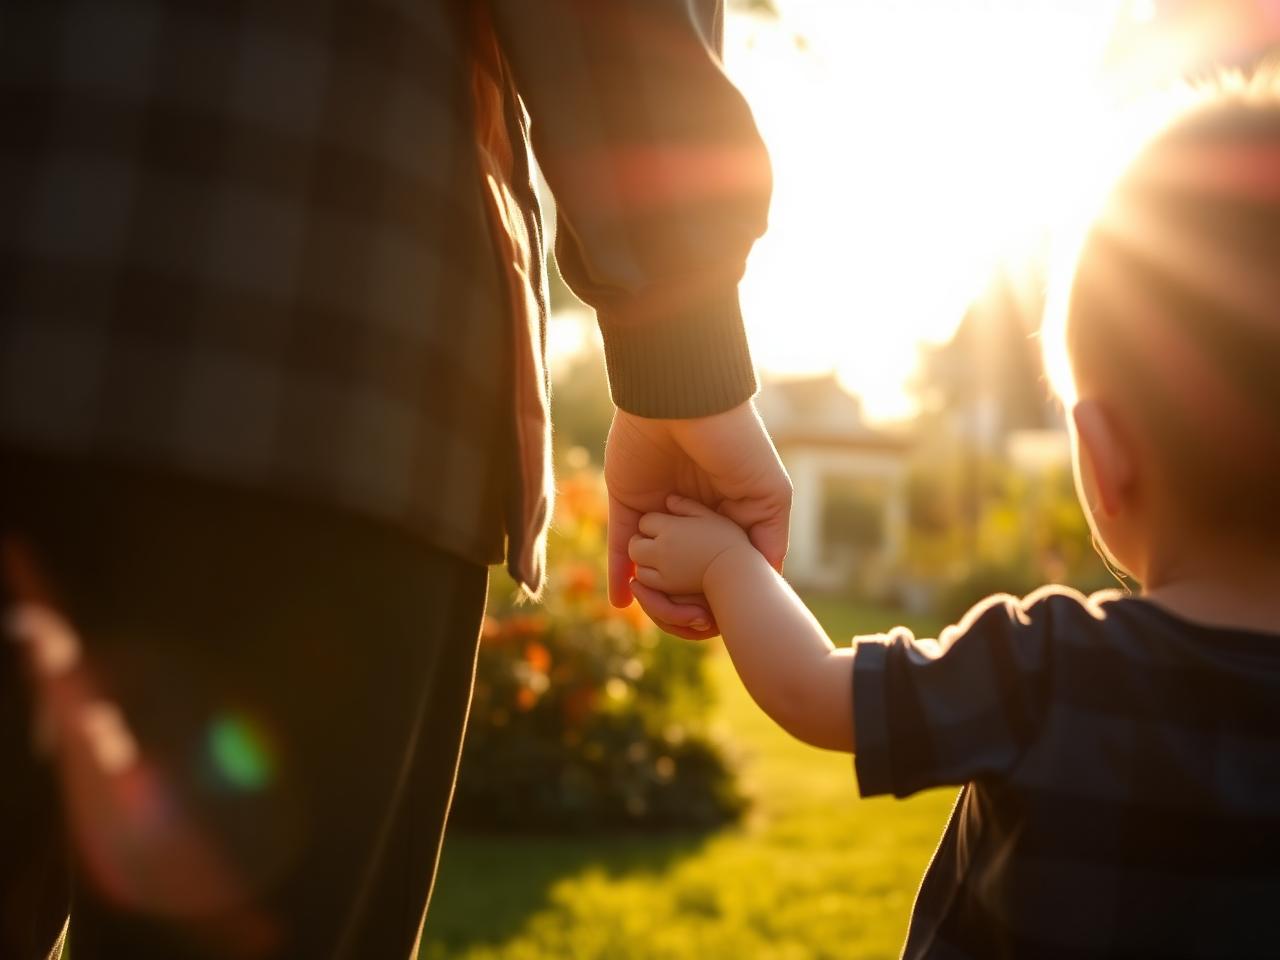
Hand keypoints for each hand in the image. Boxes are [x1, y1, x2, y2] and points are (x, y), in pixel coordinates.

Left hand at [604, 401, 790, 637]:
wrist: (684, 401)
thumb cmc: (735, 444)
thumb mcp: (769, 492)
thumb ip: (769, 535)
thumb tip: (771, 580)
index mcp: (727, 511)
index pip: (724, 561)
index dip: (725, 590)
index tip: (724, 619)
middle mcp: (691, 513)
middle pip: (686, 568)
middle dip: (686, 598)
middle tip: (689, 626)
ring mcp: (658, 509)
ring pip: (653, 560)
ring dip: (653, 589)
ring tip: (657, 616)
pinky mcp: (626, 501)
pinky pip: (620, 544)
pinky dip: (618, 572)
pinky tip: (621, 602)